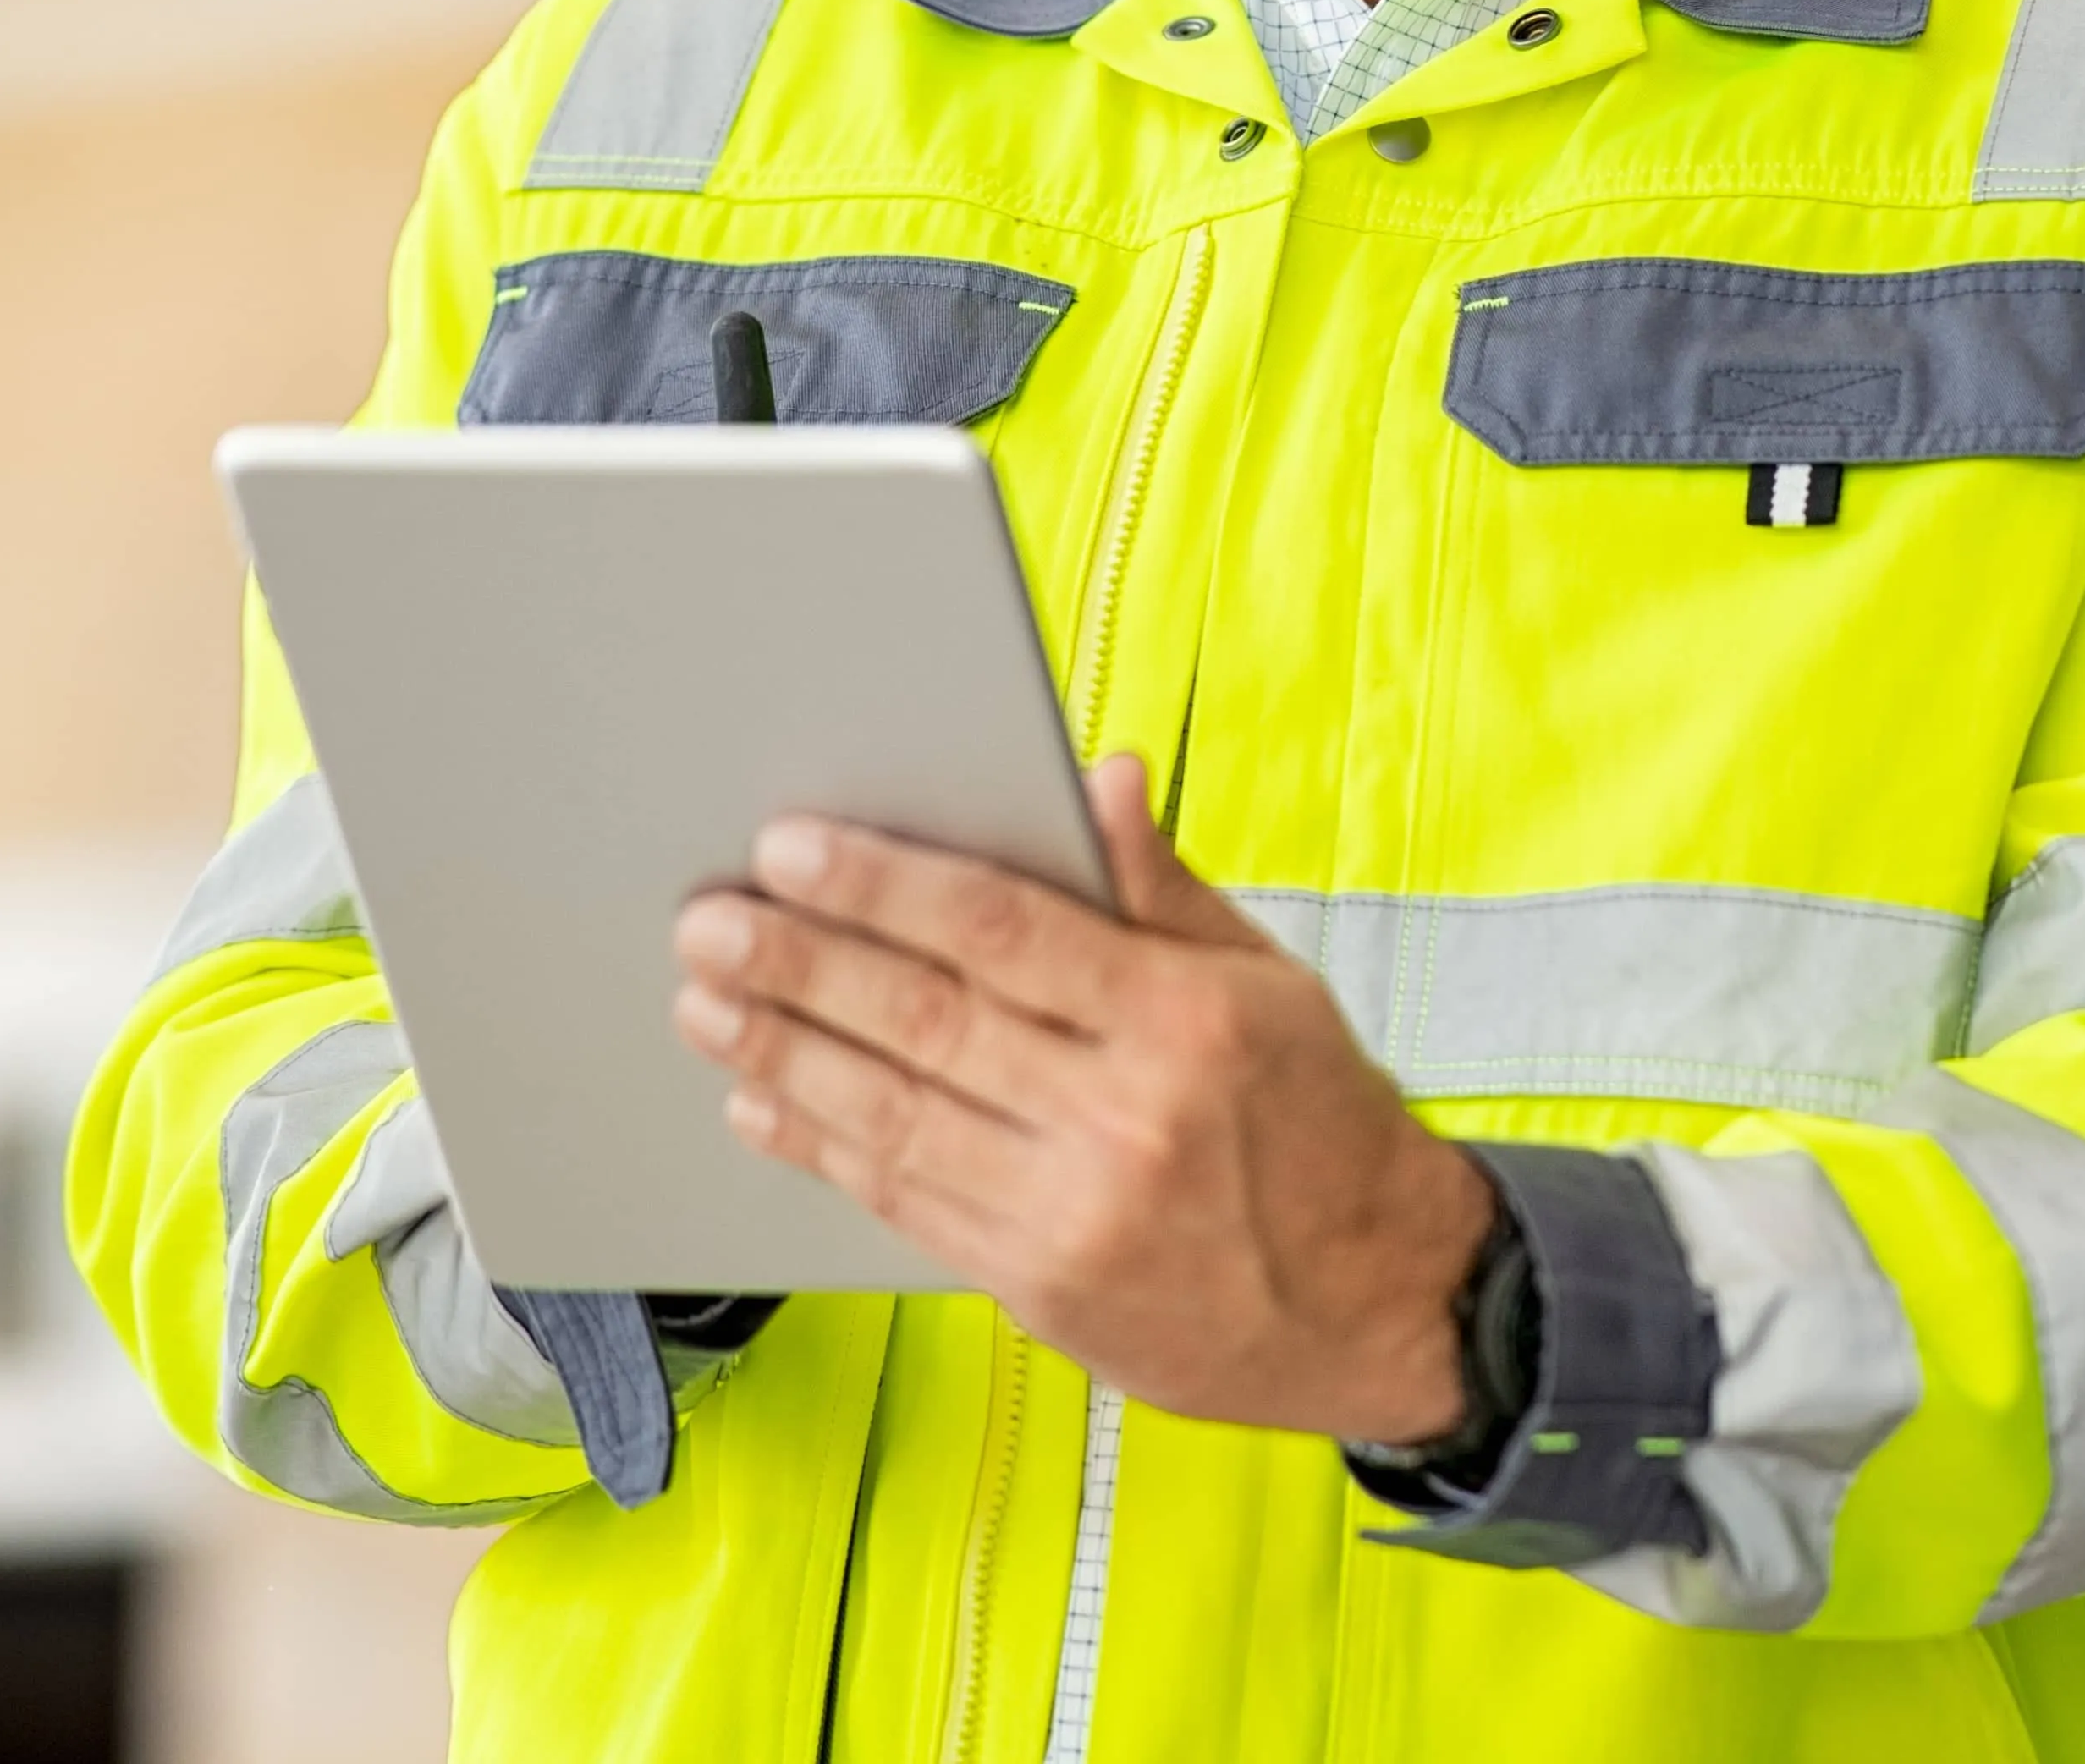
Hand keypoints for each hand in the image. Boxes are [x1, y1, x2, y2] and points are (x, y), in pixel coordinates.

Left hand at [671, 754, 1494, 1446]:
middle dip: (798, 965)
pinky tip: (763, 1106)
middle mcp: (1125, 1116)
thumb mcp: (1268, 983)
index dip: (885, 884)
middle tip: (708, 922)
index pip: (1003, 929)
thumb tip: (1097, 778)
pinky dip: (823, 1147)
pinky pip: (903, 1202)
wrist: (1377, 1306)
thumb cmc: (1319, 1125)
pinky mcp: (1040, 1289)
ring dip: (782, 1055)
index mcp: (1184, 1019)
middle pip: (925, 1020)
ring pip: (892, 1115)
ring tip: (706, 1004)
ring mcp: (1075, 1212)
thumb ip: (1161, 888)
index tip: (792, 847)